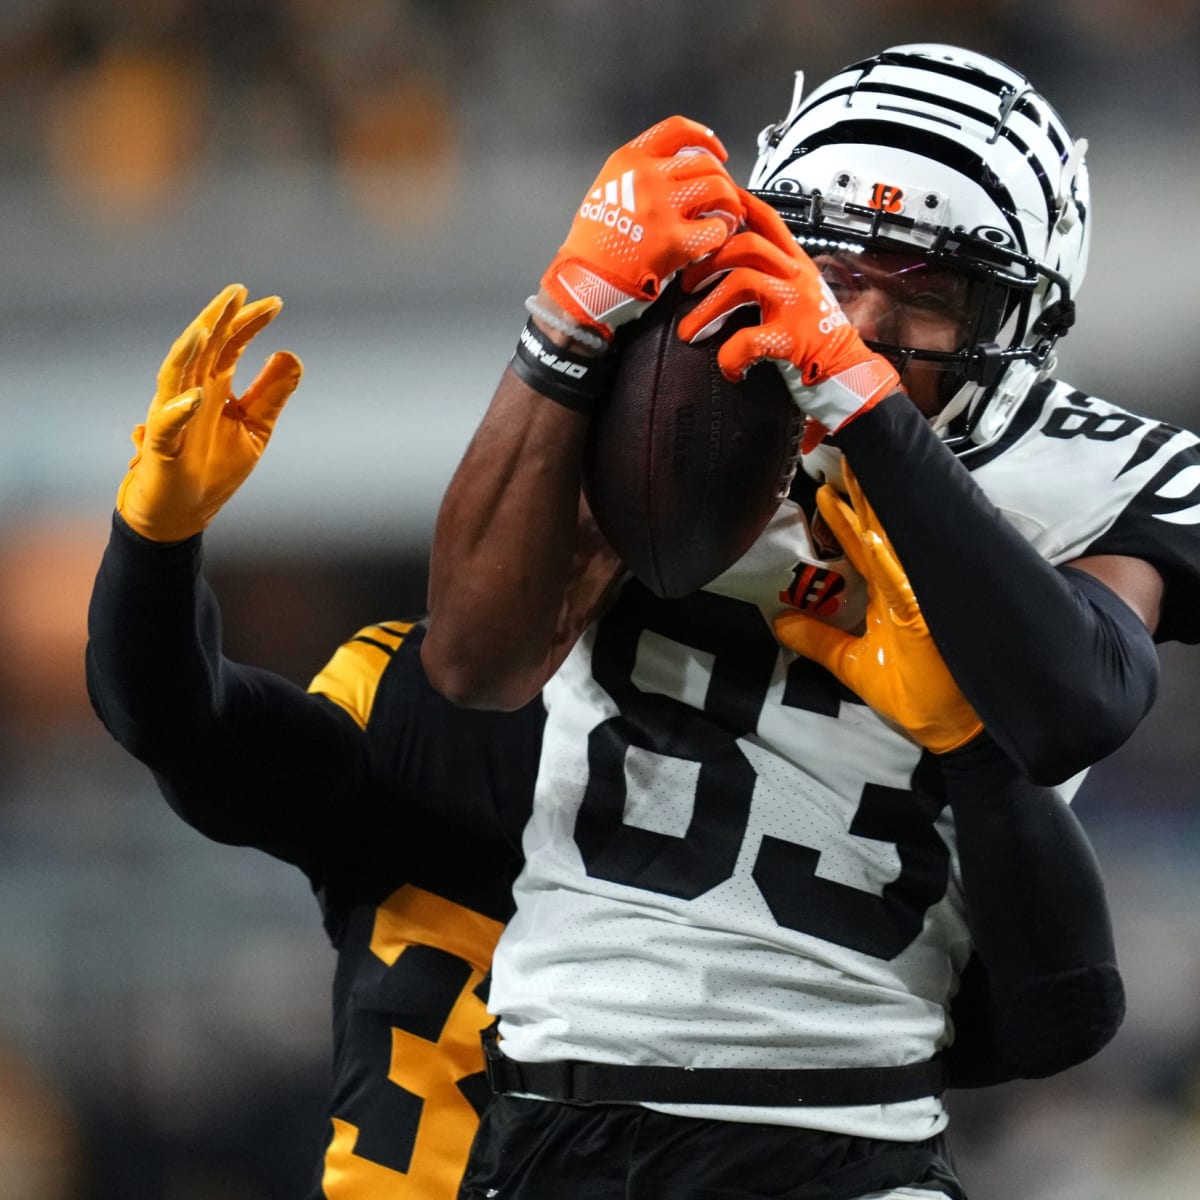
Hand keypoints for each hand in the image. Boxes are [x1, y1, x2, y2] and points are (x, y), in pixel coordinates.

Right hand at [116, 283, 302, 542]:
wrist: (180, 514)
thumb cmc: (213, 471)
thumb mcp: (255, 431)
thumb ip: (271, 395)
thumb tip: (291, 354)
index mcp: (214, 386)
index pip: (231, 344)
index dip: (250, 322)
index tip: (276, 303)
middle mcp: (190, 392)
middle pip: (203, 347)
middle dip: (218, 319)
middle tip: (238, 291)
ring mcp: (171, 416)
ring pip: (175, 375)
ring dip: (189, 352)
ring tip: (206, 328)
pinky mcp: (160, 447)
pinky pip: (165, 425)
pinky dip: (178, 410)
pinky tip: (196, 396)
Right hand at [540, 115, 740, 339]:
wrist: (584, 278)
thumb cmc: (593, 241)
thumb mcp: (606, 188)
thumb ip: (639, 173)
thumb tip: (678, 172)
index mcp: (630, 160)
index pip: (678, 130)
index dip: (705, 138)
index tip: (717, 152)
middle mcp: (648, 176)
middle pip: (705, 162)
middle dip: (721, 179)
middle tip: (722, 198)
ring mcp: (662, 208)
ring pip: (718, 189)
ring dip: (728, 203)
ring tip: (725, 217)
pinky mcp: (675, 241)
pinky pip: (715, 228)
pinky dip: (721, 233)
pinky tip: (714, 240)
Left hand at [677, 189, 898, 451]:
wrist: (847, 372)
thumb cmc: (815, 336)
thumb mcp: (797, 293)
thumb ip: (771, 273)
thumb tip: (728, 258)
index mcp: (796, 264)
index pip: (768, 220)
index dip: (737, 205)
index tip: (709, 204)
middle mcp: (797, 277)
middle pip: (747, 244)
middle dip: (707, 261)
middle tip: (685, 285)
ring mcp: (796, 305)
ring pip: (742, 281)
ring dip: (707, 308)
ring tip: (689, 330)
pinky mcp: (792, 338)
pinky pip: (748, 338)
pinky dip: (730, 355)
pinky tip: (729, 367)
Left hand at [773, 465, 981, 752]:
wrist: (958, 731)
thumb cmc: (916, 697)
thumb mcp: (853, 666)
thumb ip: (817, 641)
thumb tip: (777, 621)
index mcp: (893, 594)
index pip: (862, 545)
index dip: (843, 516)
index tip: (825, 484)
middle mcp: (907, 586)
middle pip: (878, 531)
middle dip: (860, 493)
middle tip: (841, 452)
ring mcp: (919, 597)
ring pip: (892, 544)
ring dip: (871, 509)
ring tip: (851, 474)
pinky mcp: (926, 615)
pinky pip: (902, 580)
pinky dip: (886, 556)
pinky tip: (869, 531)